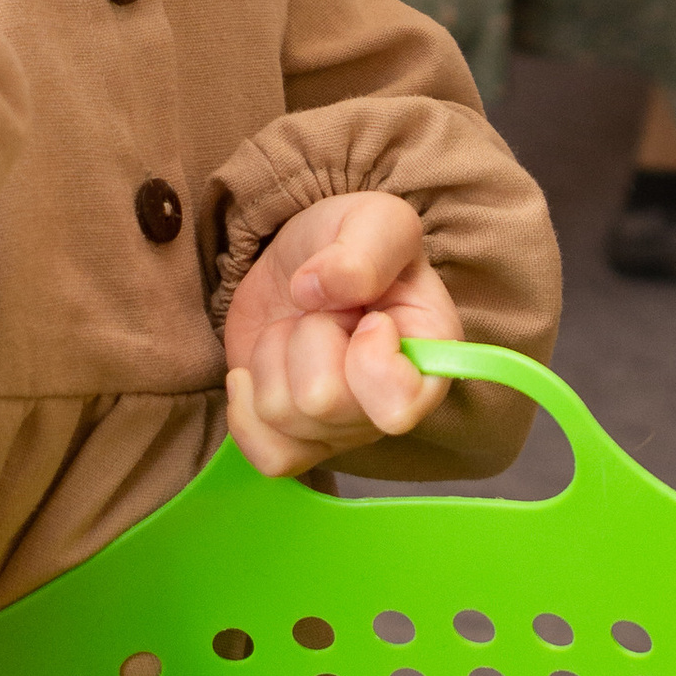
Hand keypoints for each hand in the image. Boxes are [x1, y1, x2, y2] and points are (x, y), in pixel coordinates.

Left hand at [221, 191, 459, 476]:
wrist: (304, 255)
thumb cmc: (351, 239)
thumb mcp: (374, 220)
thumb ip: (364, 250)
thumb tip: (317, 289)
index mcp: (431, 359)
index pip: (399, 406)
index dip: (368, 360)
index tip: (368, 317)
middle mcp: (390, 407)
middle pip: (322, 402)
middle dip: (306, 337)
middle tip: (323, 311)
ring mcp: (339, 428)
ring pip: (282, 417)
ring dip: (274, 356)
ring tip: (297, 327)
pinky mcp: (293, 436)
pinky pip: (265, 455)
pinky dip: (244, 409)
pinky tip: (255, 370)